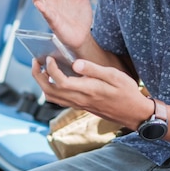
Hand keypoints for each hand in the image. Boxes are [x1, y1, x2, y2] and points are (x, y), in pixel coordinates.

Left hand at [32, 57, 152, 129]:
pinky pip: (59, 100)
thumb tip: (75, 63)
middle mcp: (80, 99)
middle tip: (35, 61)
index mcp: (88, 90)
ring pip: (52, 97)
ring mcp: (79, 104)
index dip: (51, 69)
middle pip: (50, 91)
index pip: (60, 81)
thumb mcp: (114, 76)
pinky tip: (54, 79)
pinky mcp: (80, 106)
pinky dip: (51, 90)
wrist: (133, 113)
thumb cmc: (127, 92)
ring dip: (42, 83)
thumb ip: (94, 69)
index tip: (49, 57)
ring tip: (41, 69)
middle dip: (38, 76)